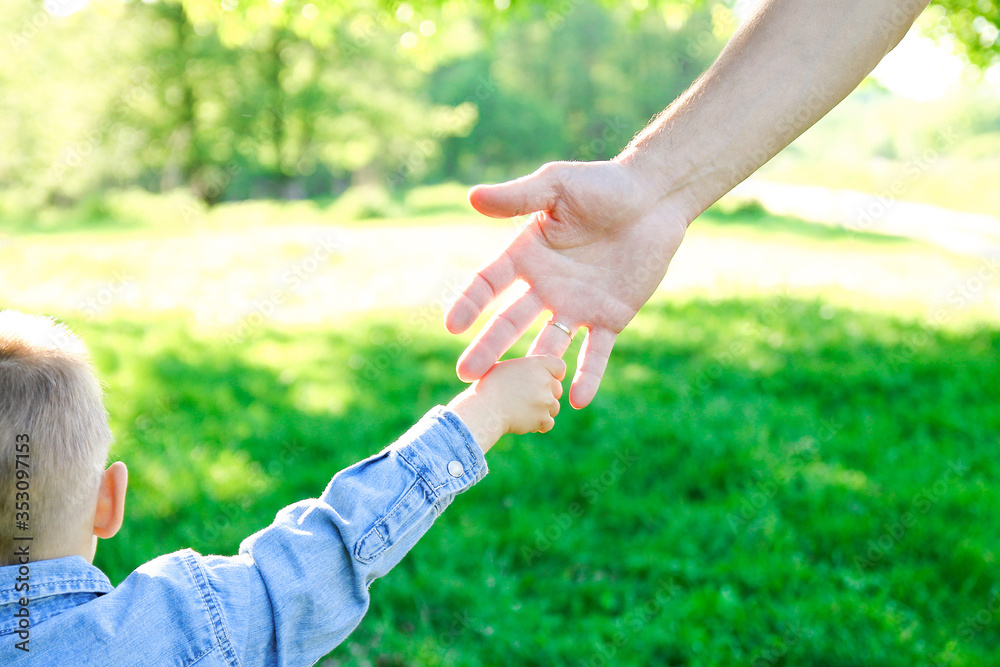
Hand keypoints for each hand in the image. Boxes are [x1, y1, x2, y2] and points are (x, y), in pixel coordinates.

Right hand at [445, 160, 689, 408]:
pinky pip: (596, 352)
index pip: (489, 284)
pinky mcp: (610, 317)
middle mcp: (547, 286)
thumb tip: (472, 197)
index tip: (452, 326)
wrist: (655, 198)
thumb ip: (518, 197)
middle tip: (467, 374)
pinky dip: (588, 376)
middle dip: (489, 347)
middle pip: (511, 321)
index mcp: (528, 256)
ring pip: (549, 342)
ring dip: (533, 366)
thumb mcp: (556, 186)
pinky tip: (577, 401)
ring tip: (518, 390)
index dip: (470, 304)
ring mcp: (578, 305)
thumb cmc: (603, 185)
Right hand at [447, 355, 565, 452]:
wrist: (484, 409)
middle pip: (557, 389)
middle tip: (528, 399)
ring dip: (542, 411)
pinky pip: (548, 423)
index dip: (554, 374)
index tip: (546, 380)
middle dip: (546, 395)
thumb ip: (524, 369)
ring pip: (554, 407)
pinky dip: (538, 425)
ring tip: (522, 411)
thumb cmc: (488, 387)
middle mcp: (545, 380)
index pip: (559, 366)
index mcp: (536, 364)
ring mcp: (546, 401)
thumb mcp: (504, 368)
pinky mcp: (543, 419)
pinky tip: (524, 422)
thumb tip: (532, 376)